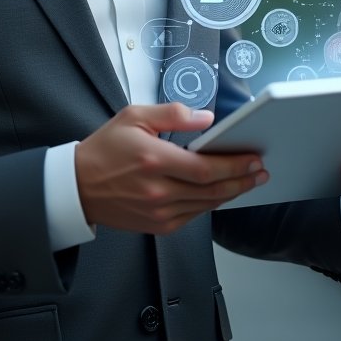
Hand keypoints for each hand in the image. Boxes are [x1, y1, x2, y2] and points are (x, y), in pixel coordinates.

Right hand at [75, 102, 267, 234]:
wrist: (78, 186)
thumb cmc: (105, 148)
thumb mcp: (134, 116)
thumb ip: (172, 114)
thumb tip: (205, 118)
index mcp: (153, 160)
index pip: (205, 168)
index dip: (234, 165)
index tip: (253, 157)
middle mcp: (158, 190)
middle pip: (212, 189)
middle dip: (241, 179)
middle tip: (261, 170)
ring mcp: (158, 212)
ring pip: (206, 204)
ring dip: (231, 193)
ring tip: (250, 180)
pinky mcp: (158, 225)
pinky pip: (193, 215)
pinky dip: (210, 204)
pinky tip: (222, 193)